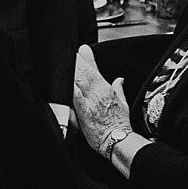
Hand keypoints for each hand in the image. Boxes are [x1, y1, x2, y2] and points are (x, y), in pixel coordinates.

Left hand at [72, 44, 134, 167]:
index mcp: (108, 89)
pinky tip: (64, 80)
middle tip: (67, 50)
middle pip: (85, 72)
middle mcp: (99, 92)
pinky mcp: (84, 112)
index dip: (88, 58)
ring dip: (72, 70)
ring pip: (79, 80)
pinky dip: (70, 88)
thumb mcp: (124, 104)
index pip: (96, 70)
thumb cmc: (120, 125)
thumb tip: (119, 79)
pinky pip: (74, 96)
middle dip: (76, 60)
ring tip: (63, 60)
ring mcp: (91, 101)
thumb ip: (119, 89)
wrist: (120, 141)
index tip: (82, 48)